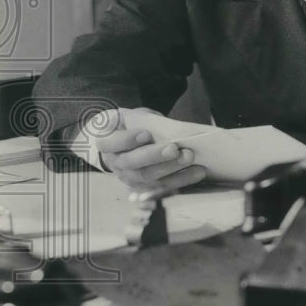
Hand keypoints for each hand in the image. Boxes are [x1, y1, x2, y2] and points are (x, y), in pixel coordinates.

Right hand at [85, 108, 205, 190]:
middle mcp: (116, 163)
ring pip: (148, 177)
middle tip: (173, 149)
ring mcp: (129, 178)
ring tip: (189, 157)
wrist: (131, 142)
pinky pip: (163, 187)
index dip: (127, 140)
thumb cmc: (134, 126)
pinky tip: (198, 171)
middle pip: (132, 163)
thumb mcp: (135, 117)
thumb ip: (144, 120)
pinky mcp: (145, 188)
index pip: (110, 143)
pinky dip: (182, 180)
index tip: (146, 134)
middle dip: (154, 156)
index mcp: (107, 143)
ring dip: (171, 169)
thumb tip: (167, 127)